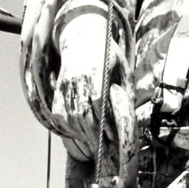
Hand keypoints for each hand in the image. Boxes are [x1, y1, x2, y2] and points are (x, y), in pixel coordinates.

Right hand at [50, 12, 122, 161]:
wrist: (81, 36)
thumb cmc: (108, 55)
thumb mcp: (123, 67)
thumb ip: (126, 90)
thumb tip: (131, 116)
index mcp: (96, 71)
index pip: (98, 102)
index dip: (104, 122)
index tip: (111, 136)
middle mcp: (78, 78)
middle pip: (82, 114)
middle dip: (93, 136)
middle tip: (102, 151)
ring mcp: (65, 84)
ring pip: (69, 117)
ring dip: (81, 135)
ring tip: (92, 147)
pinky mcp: (58, 90)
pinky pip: (58, 115)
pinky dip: (67, 128)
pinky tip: (78, 135)